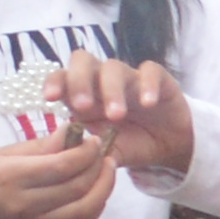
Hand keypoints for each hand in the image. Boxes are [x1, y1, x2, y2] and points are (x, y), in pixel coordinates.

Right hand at [0, 122, 128, 218]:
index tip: (94, 139)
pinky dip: (95, 208)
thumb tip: (75, 131)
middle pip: (77, 188)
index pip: (61, 166)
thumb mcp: (5, 154)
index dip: (86, 152)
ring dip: (103, 190)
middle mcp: (25, 205)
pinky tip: (98, 191)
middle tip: (102, 152)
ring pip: (84, 212)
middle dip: (97, 168)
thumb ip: (43, 146)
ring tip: (107, 170)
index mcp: (13, 178)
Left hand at [51, 52, 203, 179]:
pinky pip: (151, 71)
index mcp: (84, 96)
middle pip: (83, 61)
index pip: (62, 77)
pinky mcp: (158, 79)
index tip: (50, 98)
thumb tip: (67, 157)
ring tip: (116, 116)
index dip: (54, 82)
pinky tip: (148, 103)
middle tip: (83, 106)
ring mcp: (130, 78)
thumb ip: (89, 155)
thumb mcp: (107, 153)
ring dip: (111, 90)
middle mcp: (102, 81)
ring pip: (114, 67)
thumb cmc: (131, 144)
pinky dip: (148, 84)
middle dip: (79, 80)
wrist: (169, 146)